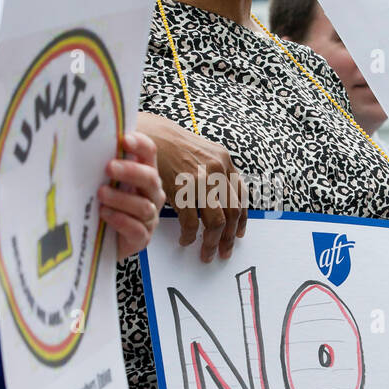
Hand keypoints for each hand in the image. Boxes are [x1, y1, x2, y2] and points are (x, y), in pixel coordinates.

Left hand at [98, 131, 164, 262]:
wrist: (103, 243)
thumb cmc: (105, 204)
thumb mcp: (104, 181)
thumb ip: (103, 164)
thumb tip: (86, 142)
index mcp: (144, 174)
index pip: (149, 153)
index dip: (140, 145)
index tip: (125, 140)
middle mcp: (151, 194)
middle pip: (150, 179)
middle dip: (130, 172)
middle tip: (109, 168)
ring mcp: (149, 218)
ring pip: (143, 206)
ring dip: (121, 198)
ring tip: (101, 194)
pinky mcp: (142, 239)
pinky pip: (137, 229)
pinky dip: (121, 221)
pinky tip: (105, 214)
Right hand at [136, 112, 247, 262]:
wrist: (147, 135)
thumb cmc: (170, 145)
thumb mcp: (200, 152)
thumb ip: (214, 172)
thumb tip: (222, 199)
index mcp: (224, 160)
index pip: (240, 195)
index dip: (241, 218)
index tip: (238, 233)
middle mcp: (217, 169)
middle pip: (232, 212)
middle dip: (229, 236)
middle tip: (224, 251)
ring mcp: (200, 180)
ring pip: (216, 221)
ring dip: (212, 242)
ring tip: (207, 253)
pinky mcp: (181, 190)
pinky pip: (191, 222)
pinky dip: (189, 235)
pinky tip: (185, 240)